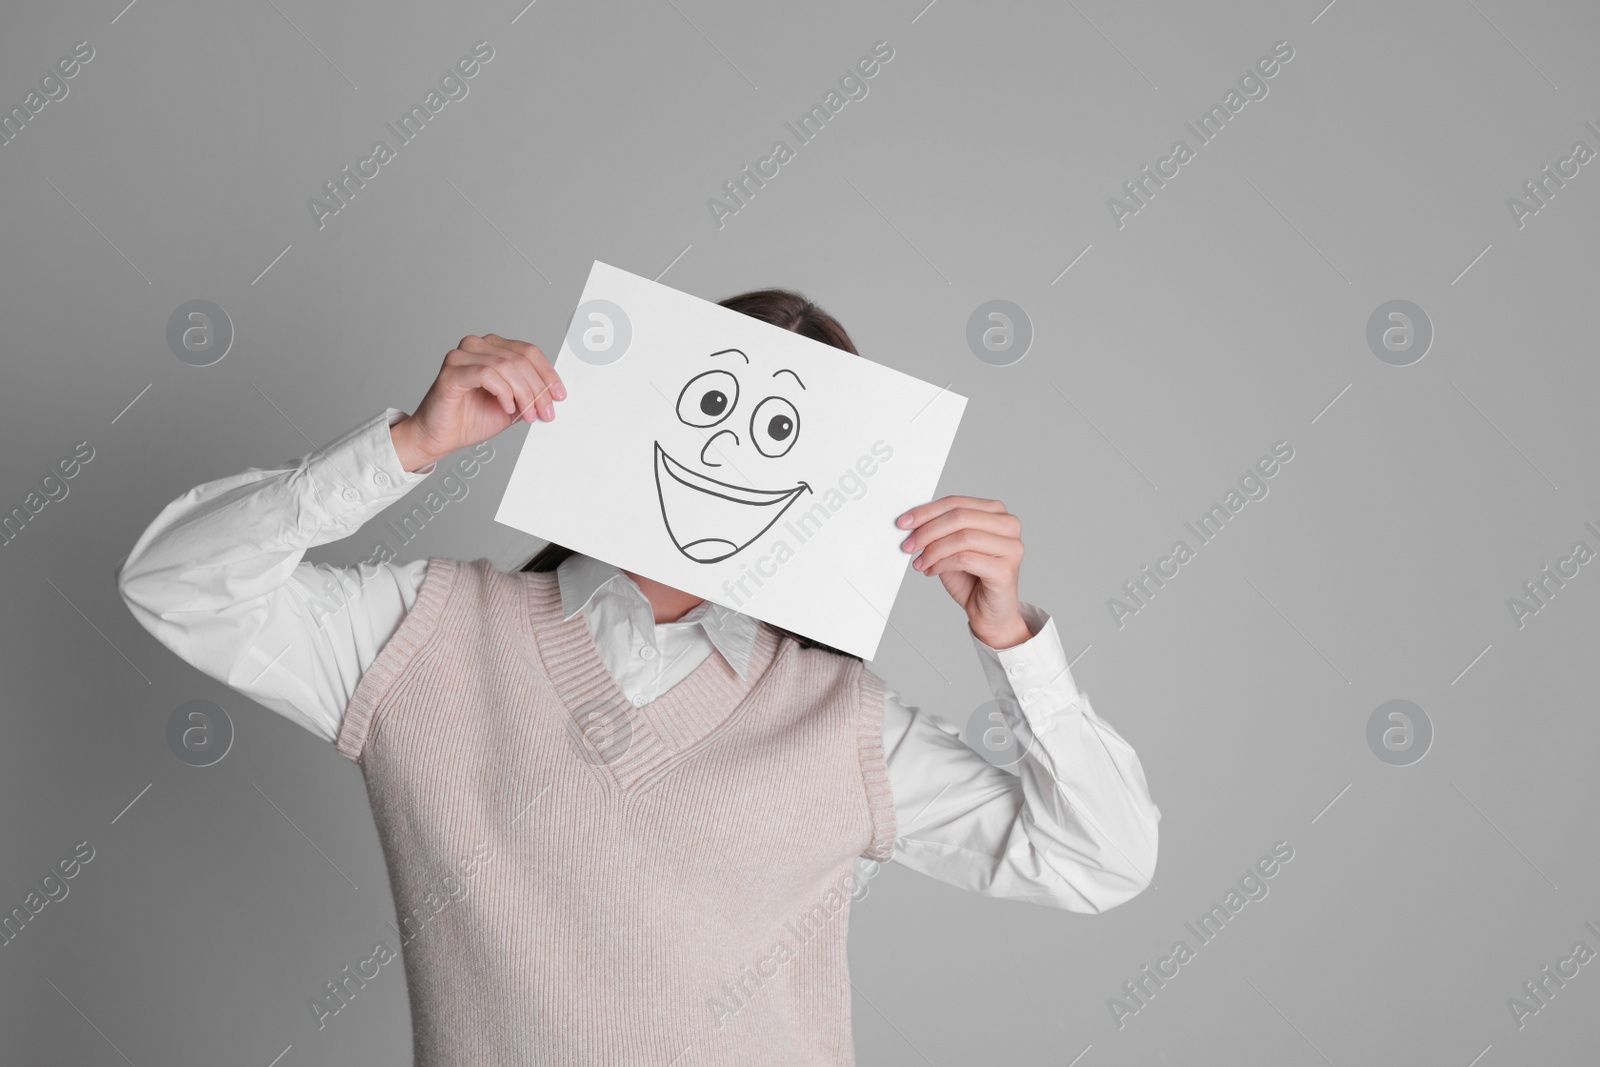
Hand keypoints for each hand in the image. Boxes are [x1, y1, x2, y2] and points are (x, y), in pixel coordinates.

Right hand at [391, 334, 563, 470]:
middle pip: (520, 359)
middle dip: (538, 389)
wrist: (441, 437)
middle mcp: (477, 346)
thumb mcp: (513, 406)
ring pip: (506, 366)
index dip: (548, 374)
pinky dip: (503, 392)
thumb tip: (553, 394)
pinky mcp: (451, 372)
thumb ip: (529, 394)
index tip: (559, 395)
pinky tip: (506, 407)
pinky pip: (487, 374)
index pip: (528, 352)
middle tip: (545, 411)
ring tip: (526, 414)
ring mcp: (461, 356)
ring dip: (523, 393)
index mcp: (492, 348)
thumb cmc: (470, 419)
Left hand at [897, 496, 1031, 648]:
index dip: (927, 512)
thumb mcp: (951, 548)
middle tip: (909, 545)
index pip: (956, 503)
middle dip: (928, 531)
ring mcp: (1011, 546)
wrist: (989, 612)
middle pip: (959, 517)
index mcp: (996, 512)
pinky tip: (932, 571)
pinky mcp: (1006, 569)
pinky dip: (942, 564)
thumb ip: (940, 531)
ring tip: (920, 562)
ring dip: (933, 550)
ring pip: (963, 537)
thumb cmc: (972, 579)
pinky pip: (965, 559)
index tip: (905, 522)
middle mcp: (1009, 525)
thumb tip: (913, 522)